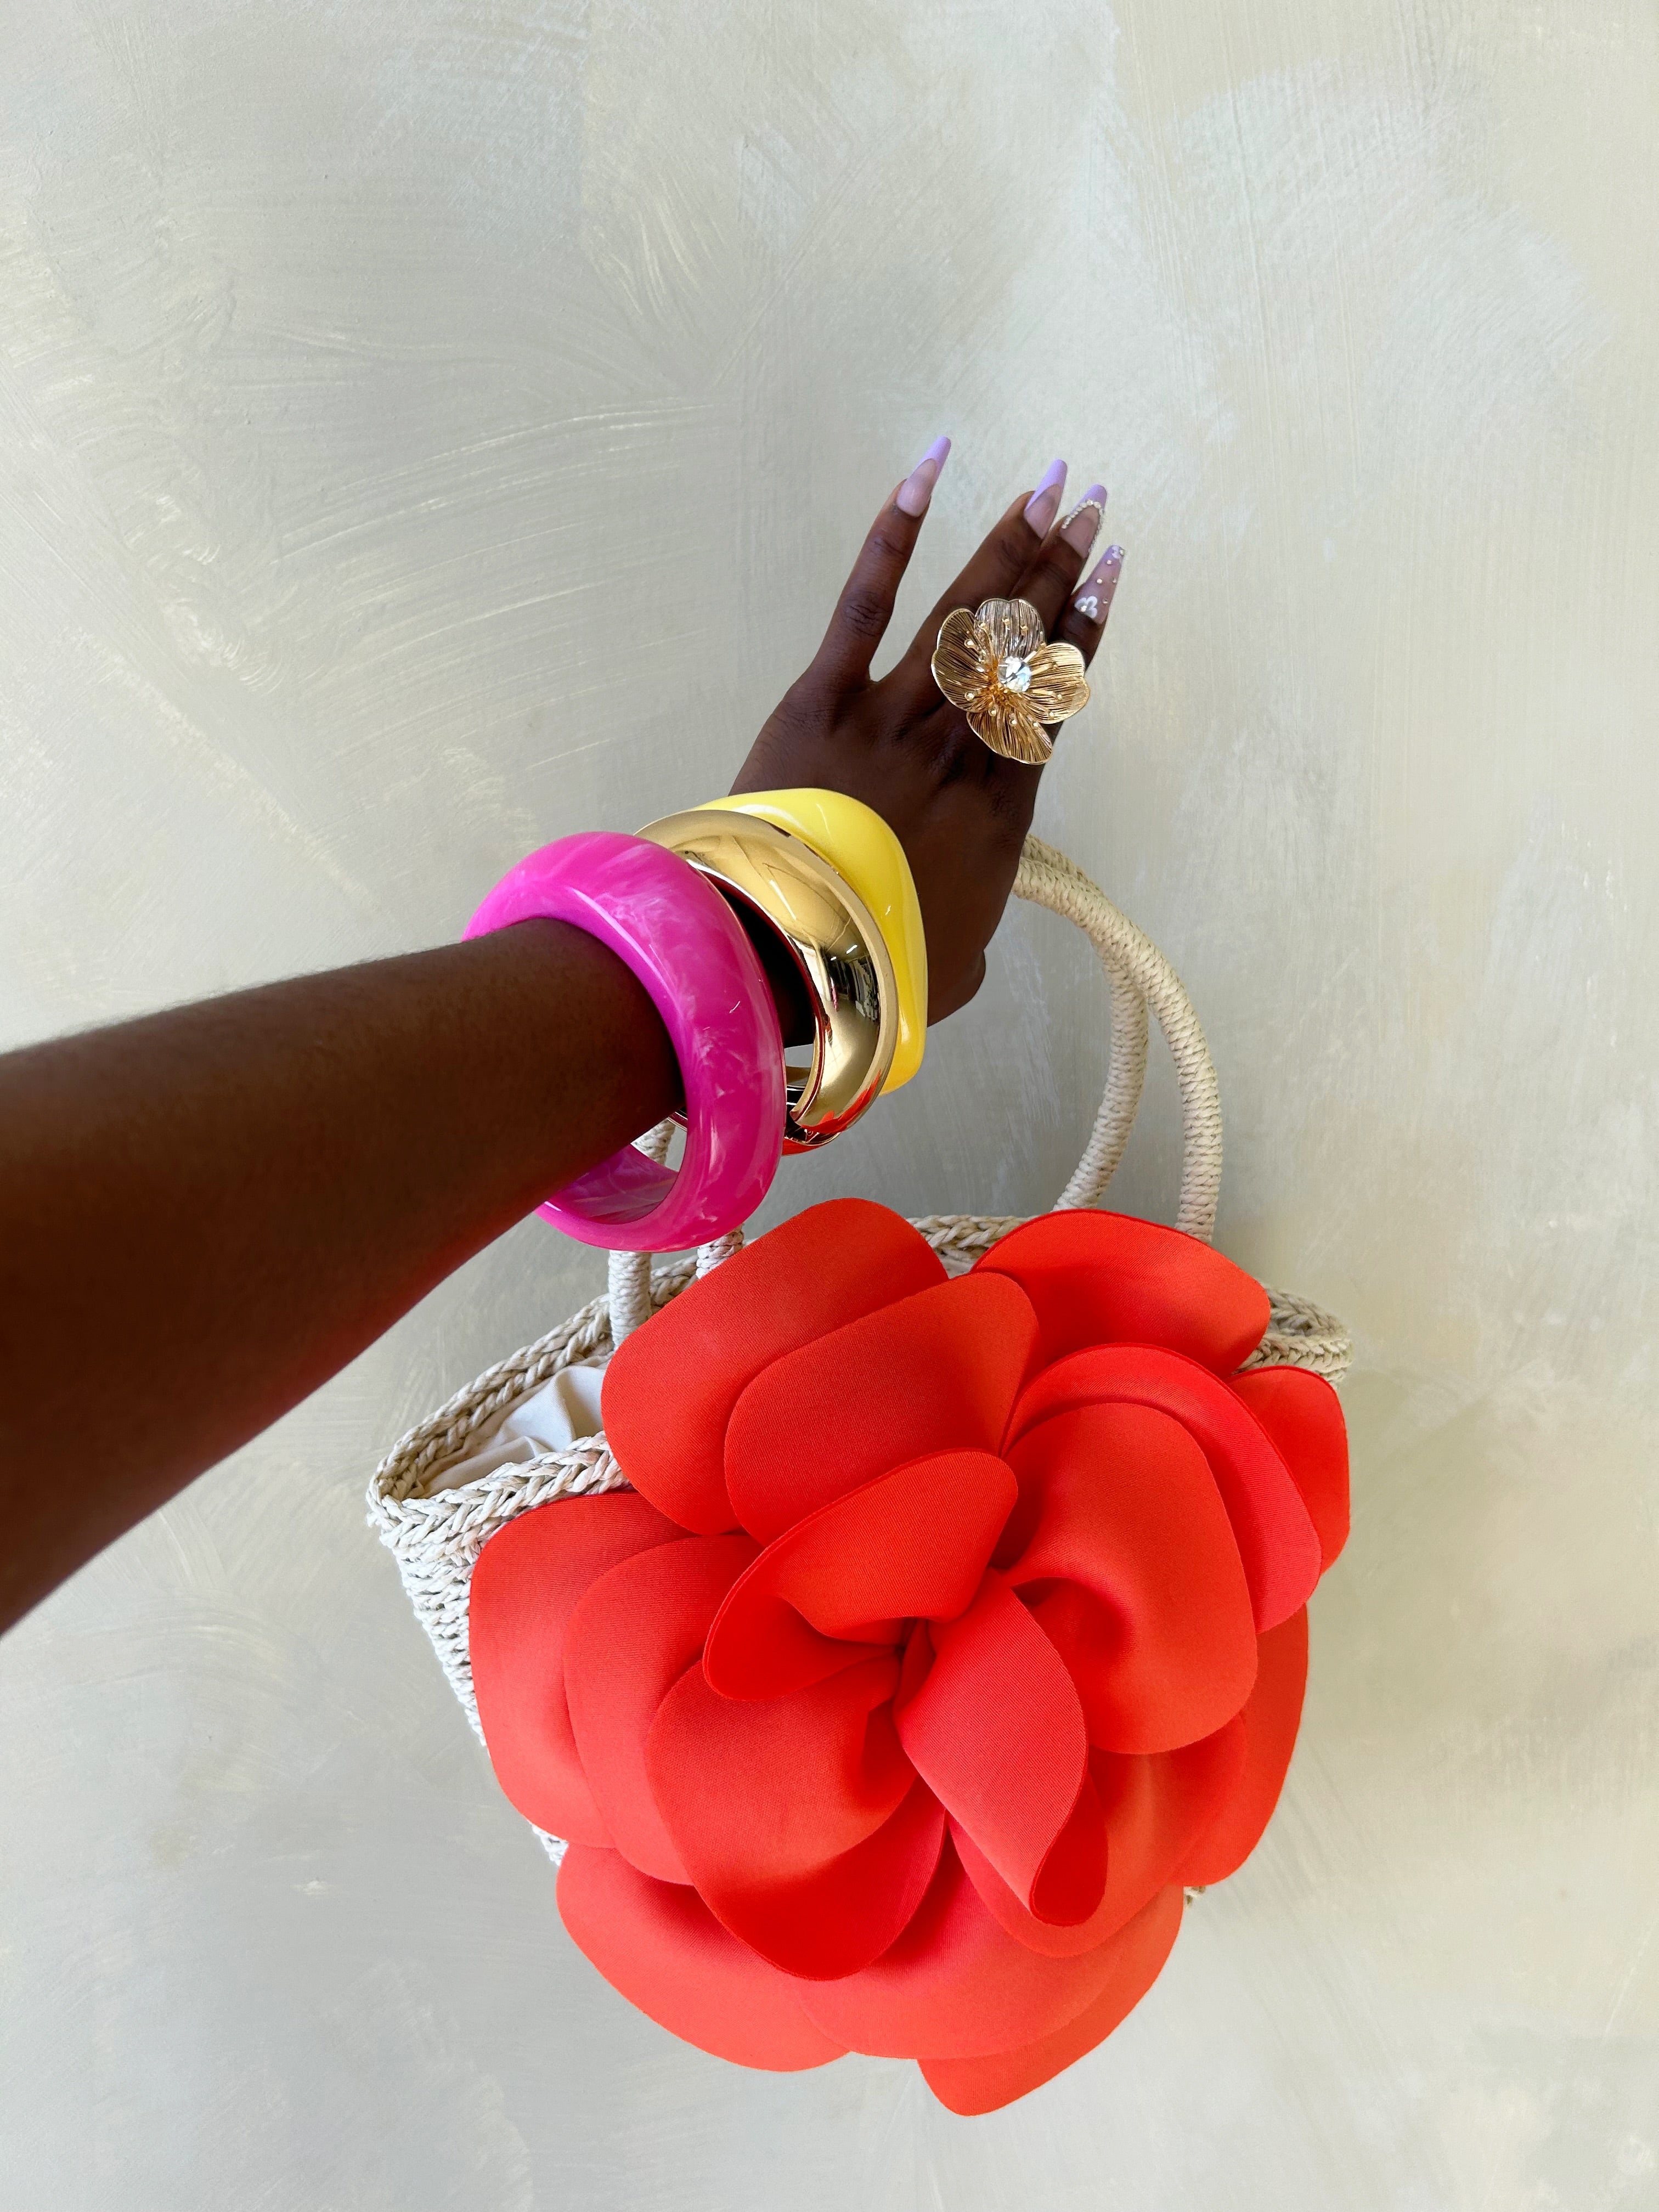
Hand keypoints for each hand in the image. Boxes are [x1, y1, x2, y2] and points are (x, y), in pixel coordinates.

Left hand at [731, 446, 1123, 1021]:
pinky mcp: (823, 699)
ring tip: (1044, 486)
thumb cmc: (876, 975)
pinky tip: (928, 474)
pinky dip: (894, 535)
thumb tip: (968, 932)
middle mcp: (961, 746)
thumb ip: (971, 933)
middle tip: (1091, 504)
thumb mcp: (950, 969)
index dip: (1086, 631)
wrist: (793, 956)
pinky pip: (863, 604)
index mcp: (999, 809)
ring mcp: (893, 714)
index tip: (1110, 575)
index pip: (1054, 701)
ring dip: (1008, 543)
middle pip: (1023, 642)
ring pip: (965, 613)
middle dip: (1060, 567)